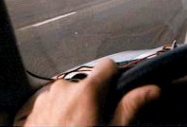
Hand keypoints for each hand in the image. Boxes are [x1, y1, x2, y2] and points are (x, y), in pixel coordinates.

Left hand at [14, 59, 159, 125]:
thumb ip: (129, 107)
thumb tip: (151, 90)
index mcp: (86, 91)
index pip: (107, 65)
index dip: (115, 76)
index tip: (115, 91)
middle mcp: (64, 88)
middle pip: (88, 83)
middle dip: (93, 97)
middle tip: (95, 120)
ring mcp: (46, 97)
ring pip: (70, 93)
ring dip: (75, 105)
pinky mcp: (34, 108)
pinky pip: (53, 102)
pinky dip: (59, 112)